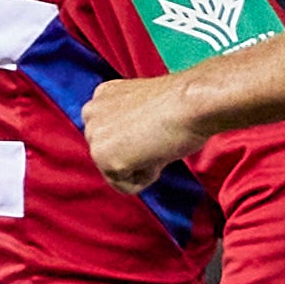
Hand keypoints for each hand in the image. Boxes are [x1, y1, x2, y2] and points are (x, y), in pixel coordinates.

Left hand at [85, 74, 200, 195]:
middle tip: (158, 137)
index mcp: (102, 96)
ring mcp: (95, 136)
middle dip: (136, 155)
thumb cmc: (182, 105)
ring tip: (157, 142)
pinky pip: (126, 187)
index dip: (137, 141)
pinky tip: (156, 152)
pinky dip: (146, 177)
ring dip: (141, 166)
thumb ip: (129, 126)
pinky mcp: (104, 158)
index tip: (154, 129)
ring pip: (116, 174)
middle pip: (109, 158)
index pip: (111, 138)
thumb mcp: (145, 109)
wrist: (193, 102)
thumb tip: (133, 149)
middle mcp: (91, 113)